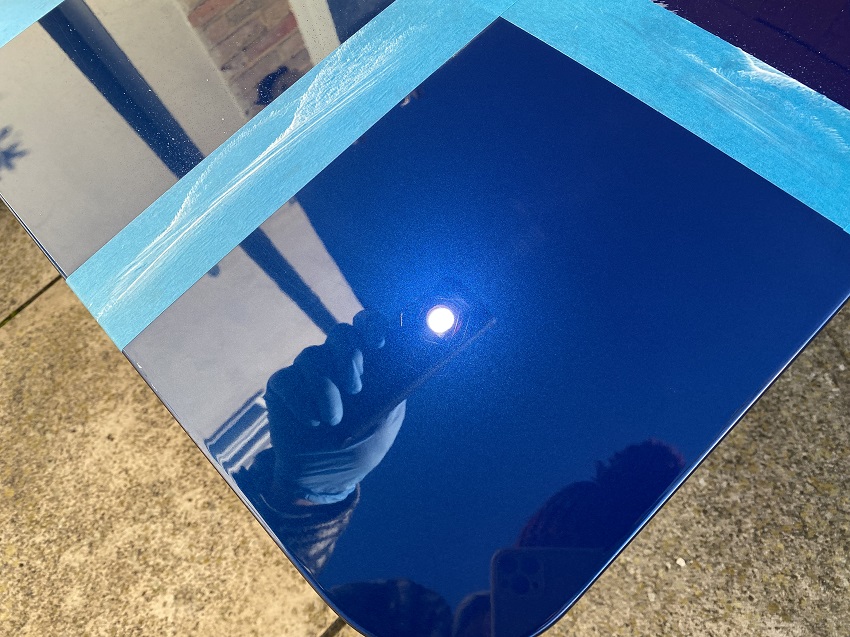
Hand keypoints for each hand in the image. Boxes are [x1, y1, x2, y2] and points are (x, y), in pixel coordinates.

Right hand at [265, 310, 405, 504]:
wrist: (325, 478)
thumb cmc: (359, 447)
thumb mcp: (385, 424)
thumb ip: (394, 394)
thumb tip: (404, 367)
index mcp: (365, 363)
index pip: (367, 325)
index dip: (372, 325)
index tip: (378, 343)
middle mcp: (335, 361)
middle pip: (340, 333)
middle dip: (348, 355)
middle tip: (356, 388)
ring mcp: (307, 372)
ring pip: (311, 356)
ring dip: (325, 390)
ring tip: (334, 420)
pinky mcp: (282, 386)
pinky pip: (287, 379)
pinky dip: (300, 401)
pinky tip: (311, 421)